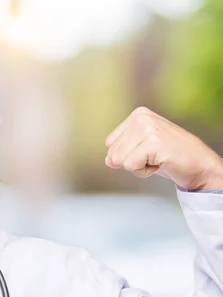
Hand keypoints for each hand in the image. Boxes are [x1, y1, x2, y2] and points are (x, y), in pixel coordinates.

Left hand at [105, 107, 222, 190]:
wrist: (200, 166)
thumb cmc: (171, 158)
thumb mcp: (141, 151)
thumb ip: (121, 151)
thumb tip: (107, 160)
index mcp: (138, 115)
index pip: (110, 143)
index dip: (126, 155)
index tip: (148, 152)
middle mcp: (141, 118)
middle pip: (113, 152)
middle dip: (131, 162)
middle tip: (154, 157)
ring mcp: (148, 128)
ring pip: (119, 160)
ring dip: (138, 167)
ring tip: (157, 159)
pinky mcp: (153, 142)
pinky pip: (130, 166)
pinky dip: (143, 172)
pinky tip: (160, 163)